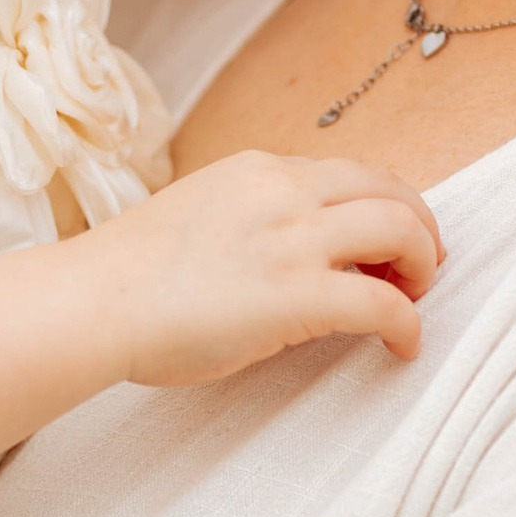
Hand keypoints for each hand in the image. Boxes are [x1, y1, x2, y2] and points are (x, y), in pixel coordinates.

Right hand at [85, 151, 442, 380]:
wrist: (93, 302)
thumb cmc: (127, 276)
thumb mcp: (198, 215)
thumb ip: (247, 220)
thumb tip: (279, 258)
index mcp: (257, 170)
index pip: (342, 173)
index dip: (375, 206)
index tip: (379, 242)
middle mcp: (284, 191)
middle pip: (388, 187)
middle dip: (418, 225)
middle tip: (421, 266)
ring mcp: (294, 241)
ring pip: (399, 228)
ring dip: (422, 262)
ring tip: (416, 297)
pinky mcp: (299, 296)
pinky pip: (383, 303)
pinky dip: (407, 324)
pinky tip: (403, 346)